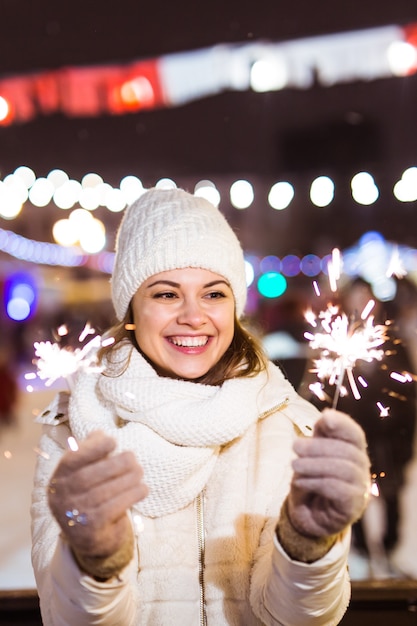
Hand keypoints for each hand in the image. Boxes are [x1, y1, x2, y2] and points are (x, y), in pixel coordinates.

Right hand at [48, 430, 147, 562]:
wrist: (90, 539)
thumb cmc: (90, 495)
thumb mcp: (85, 473)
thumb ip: (90, 452)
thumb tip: (99, 433)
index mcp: (59, 479)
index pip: (71, 461)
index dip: (93, 449)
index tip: (113, 441)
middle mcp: (61, 498)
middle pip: (87, 477)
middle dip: (114, 464)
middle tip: (133, 458)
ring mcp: (74, 517)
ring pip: (102, 493)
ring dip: (127, 479)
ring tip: (139, 472)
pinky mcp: (91, 531)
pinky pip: (113, 509)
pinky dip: (131, 496)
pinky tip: (143, 489)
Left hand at [287, 409, 370, 537]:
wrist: (307, 516)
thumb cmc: (311, 480)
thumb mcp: (311, 454)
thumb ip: (320, 435)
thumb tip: (327, 414)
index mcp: (353, 451)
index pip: (354, 434)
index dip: (343, 424)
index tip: (325, 419)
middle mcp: (362, 468)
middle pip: (346, 450)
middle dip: (317, 446)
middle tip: (294, 447)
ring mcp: (360, 487)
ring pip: (342, 468)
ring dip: (314, 465)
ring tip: (294, 466)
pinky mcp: (354, 505)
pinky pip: (338, 489)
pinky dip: (316, 482)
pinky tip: (300, 482)